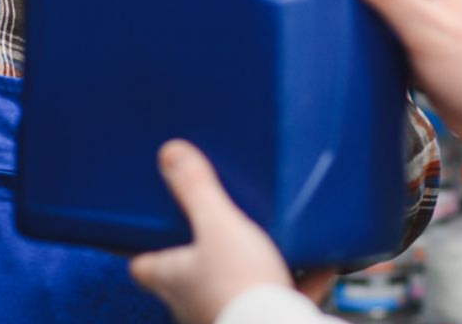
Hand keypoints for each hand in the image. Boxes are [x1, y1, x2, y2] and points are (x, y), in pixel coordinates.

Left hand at [130, 141, 291, 323]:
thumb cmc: (238, 289)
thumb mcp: (218, 225)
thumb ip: (197, 190)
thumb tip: (170, 154)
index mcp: (173, 278)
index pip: (143, 264)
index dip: (144, 246)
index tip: (152, 227)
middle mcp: (193, 303)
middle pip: (188, 275)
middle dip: (203, 252)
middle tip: (216, 225)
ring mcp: (226, 315)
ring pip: (232, 287)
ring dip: (247, 269)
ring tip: (268, 242)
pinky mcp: (260, 322)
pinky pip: (278, 298)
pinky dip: (295, 282)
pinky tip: (318, 264)